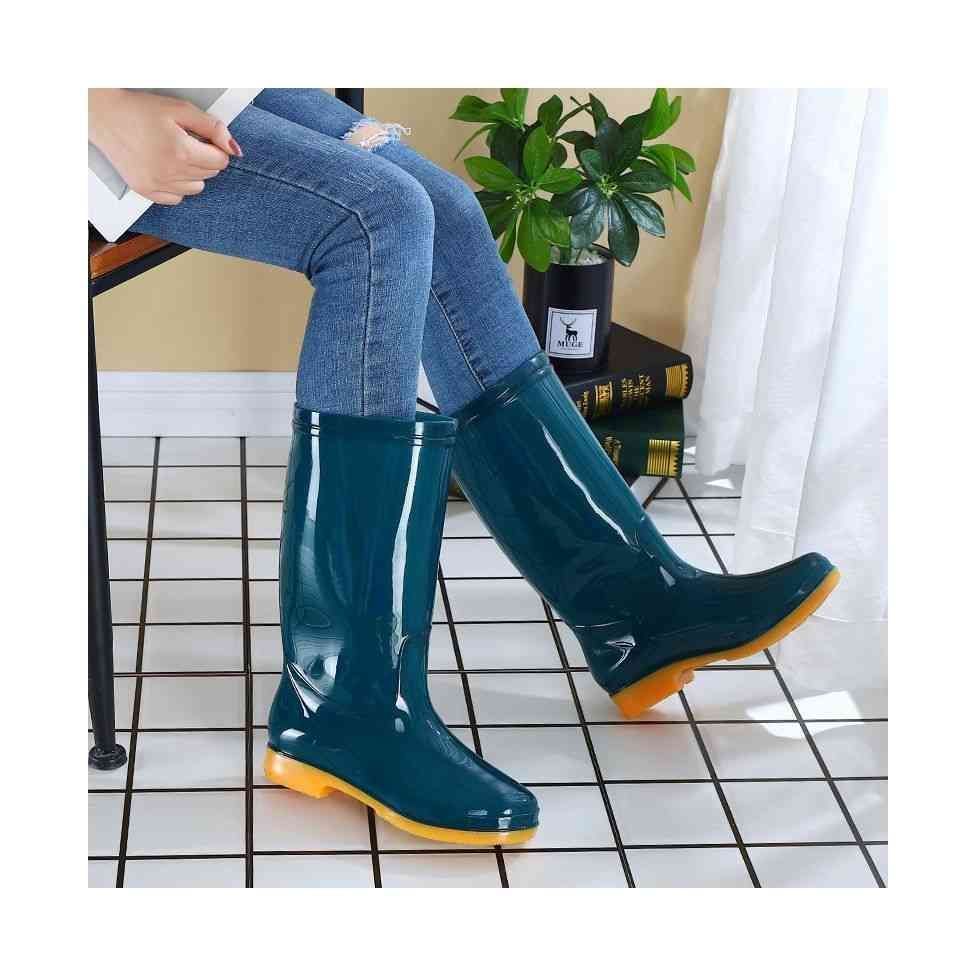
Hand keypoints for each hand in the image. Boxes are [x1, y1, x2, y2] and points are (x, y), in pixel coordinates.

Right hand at [88, 89, 242, 204]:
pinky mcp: (146, 191)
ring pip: (196, 188)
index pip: (221, 161)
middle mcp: (170, 173)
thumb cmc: (140, 110)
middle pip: (210, 174)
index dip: (215, 147)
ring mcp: (157, 185)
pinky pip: (176, 198)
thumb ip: (212, 128)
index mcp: (182, 152)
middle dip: (204, 158)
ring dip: (192, 173)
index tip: (202, 138)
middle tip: (184, 141)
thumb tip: (235, 149)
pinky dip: (177, 186)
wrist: (104, 115)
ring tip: (174, 154)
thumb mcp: (180, 109)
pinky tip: (165, 167)